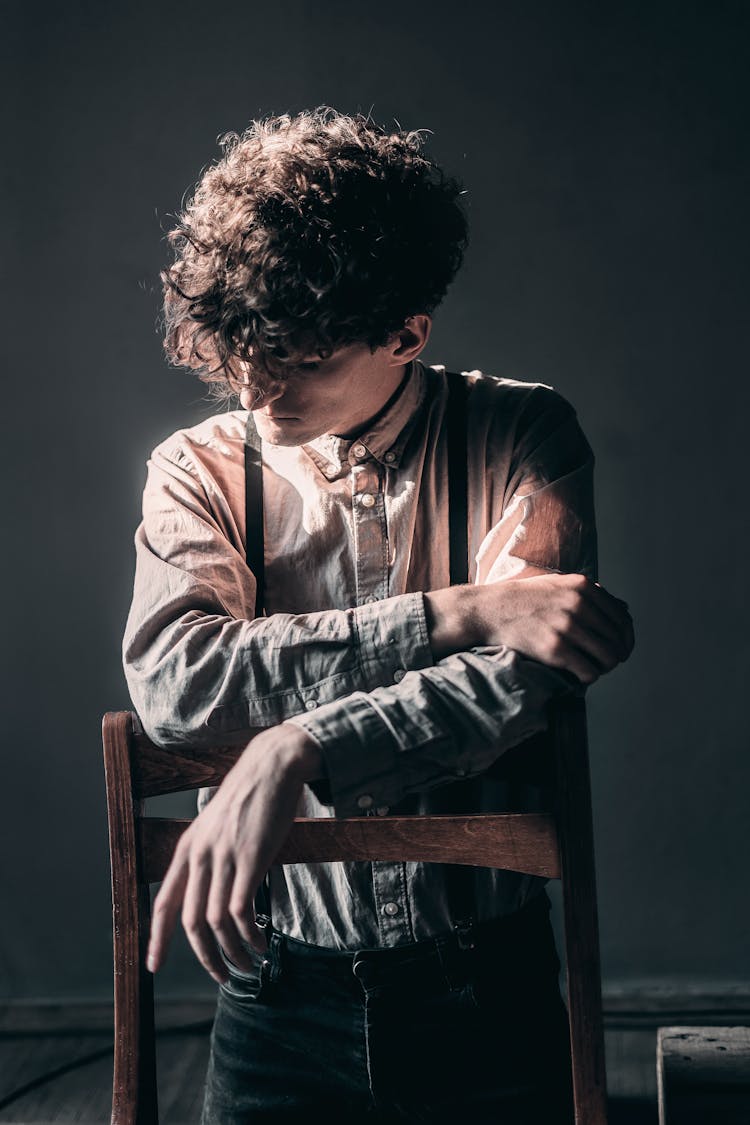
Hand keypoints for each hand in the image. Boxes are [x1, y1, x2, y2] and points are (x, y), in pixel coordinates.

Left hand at [147, 723, 322, 981]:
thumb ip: (209, 856)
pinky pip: (243, 911)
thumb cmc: (250, 797)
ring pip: (217, 922)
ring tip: (248, 963)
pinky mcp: (250, 858)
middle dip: (206, 957)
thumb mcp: (217, 825)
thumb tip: (211, 894)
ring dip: (232, 952)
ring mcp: (224, 856)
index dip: (156, 938)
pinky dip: (250, 935)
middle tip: (223, 975)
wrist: (273, 765)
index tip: (153, 966)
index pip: (163, 902)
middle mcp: (199, 854)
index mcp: (187, 848)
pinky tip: (262, 942)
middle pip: (190, 922)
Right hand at [475, 572, 633, 682]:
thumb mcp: (559, 584)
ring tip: (594, 669)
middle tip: (607, 662)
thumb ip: (589, 593)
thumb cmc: (524, 598)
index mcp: (583, 586)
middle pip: (618, 639)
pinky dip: (589, 677)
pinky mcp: (555, 649)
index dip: (626, 637)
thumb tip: (622, 609)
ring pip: (608, 658)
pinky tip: (580, 676)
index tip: (622, 648)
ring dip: (604, 667)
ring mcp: (567, 627)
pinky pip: (589, 671)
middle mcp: (578, 605)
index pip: (622, 618)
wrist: (489, 610)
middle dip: (616, 654)